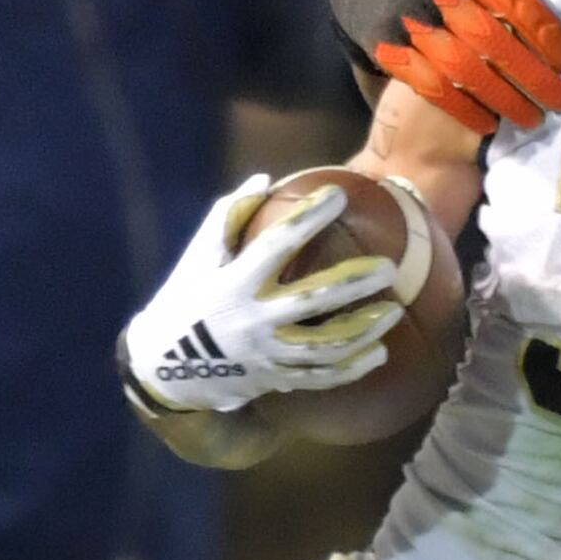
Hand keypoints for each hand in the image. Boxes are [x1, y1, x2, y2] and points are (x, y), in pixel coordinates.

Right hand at [121, 174, 400, 415]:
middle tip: (389, 268)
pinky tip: (379, 352)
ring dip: (363, 330)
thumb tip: (263, 179)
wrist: (166, 367)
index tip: (338, 196)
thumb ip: (228, 217)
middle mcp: (254, 321)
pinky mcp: (276, 380)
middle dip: (354, 284)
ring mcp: (268, 355)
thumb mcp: (197, 258)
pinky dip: (352, 367)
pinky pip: (321, 377)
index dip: (308, 219)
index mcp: (233, 284)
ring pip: (325, 346)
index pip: (276, 245)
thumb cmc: (186, 299)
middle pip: (314, 301)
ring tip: (394, 312)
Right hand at [373, 0, 560, 135]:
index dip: (542, 30)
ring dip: (502, 98)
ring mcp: (409, 23)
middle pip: (489, 38)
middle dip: (530, 74)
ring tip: (532, 119)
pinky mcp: (389, 50)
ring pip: (462, 68)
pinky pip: (430, 87)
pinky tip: (488, 124)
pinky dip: (462, 108)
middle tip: (559, 99)